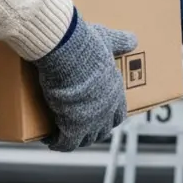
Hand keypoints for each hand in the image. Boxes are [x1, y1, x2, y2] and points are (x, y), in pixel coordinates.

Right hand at [32, 12, 137, 151]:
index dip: (108, 117)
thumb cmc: (87, 44)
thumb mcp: (107, 40)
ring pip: (85, 139)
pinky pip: (65, 143)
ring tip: (61, 134)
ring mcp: (92, 120)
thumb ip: (120, 42)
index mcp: (115, 91)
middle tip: (77, 126)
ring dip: (74, 139)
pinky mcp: (73, 127)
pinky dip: (57, 143)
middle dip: (91, 131)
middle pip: (102, 130)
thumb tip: (134, 39)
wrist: (68, 53)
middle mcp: (107, 109)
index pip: (118, 114)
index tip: (98, 115)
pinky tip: (48, 138)